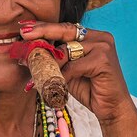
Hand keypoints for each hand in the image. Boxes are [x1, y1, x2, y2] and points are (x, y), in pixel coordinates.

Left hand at [20, 21, 135, 125]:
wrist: (112, 109)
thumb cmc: (90, 89)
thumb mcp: (70, 70)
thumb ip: (57, 57)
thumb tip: (31, 50)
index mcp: (92, 36)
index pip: (65, 28)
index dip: (45, 27)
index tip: (26, 28)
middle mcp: (100, 37)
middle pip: (65, 31)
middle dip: (42, 32)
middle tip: (24, 34)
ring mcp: (103, 46)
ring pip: (66, 50)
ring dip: (49, 64)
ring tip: (36, 74)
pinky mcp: (103, 60)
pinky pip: (73, 66)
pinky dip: (62, 77)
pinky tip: (55, 85)